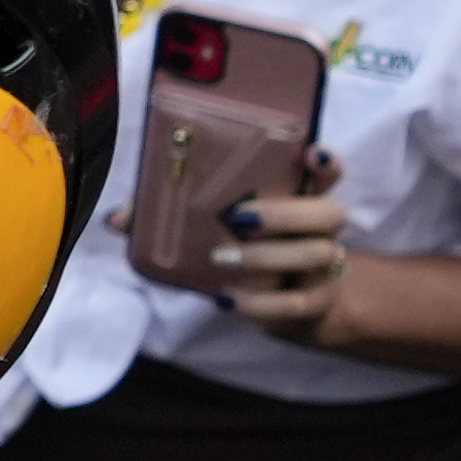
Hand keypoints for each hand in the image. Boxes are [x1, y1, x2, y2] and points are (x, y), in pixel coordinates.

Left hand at [212, 147, 353, 336]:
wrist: (284, 307)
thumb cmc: (248, 253)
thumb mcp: (226, 230)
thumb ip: (196, 213)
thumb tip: (130, 212)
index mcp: (302, 205)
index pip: (327, 177)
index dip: (327, 165)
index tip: (313, 153)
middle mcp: (321, 232)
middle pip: (330, 215)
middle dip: (285, 214)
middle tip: (238, 219)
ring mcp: (324, 268)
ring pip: (315, 255)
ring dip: (265, 256)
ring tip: (220, 257)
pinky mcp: (316, 303)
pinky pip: (295, 303)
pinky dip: (258, 302)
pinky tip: (227, 298)